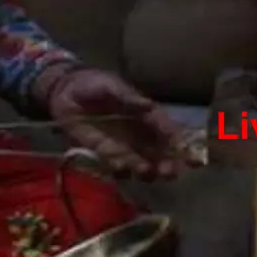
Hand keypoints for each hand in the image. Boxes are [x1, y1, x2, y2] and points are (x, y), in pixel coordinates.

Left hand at [40, 66, 188, 180]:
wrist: (64, 93)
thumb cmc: (92, 84)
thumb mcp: (109, 85)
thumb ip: (127, 96)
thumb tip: (148, 105)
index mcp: (147, 115)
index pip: (169, 131)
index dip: (181, 143)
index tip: (192, 157)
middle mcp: (140, 135)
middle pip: (161, 154)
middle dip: (168, 164)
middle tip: (169, 171)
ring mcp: (125, 147)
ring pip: (144, 165)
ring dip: (148, 171)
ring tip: (145, 170)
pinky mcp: (106, 155)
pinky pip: (119, 168)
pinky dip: (122, 171)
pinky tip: (120, 167)